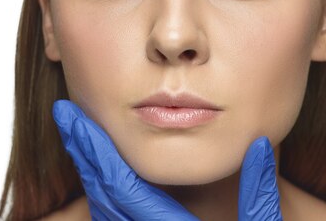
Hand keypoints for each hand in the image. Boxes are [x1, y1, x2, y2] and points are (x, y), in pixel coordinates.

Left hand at [53, 100, 282, 219]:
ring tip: (79, 136)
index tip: (77, 118)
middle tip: (65, 114)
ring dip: (89, 172)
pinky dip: (102, 196)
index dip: (99, 150)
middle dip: (83, 152)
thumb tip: (260, 146)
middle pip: (104, 197)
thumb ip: (261, 194)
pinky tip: (101, 174)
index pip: (125, 188)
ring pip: (103, 213)